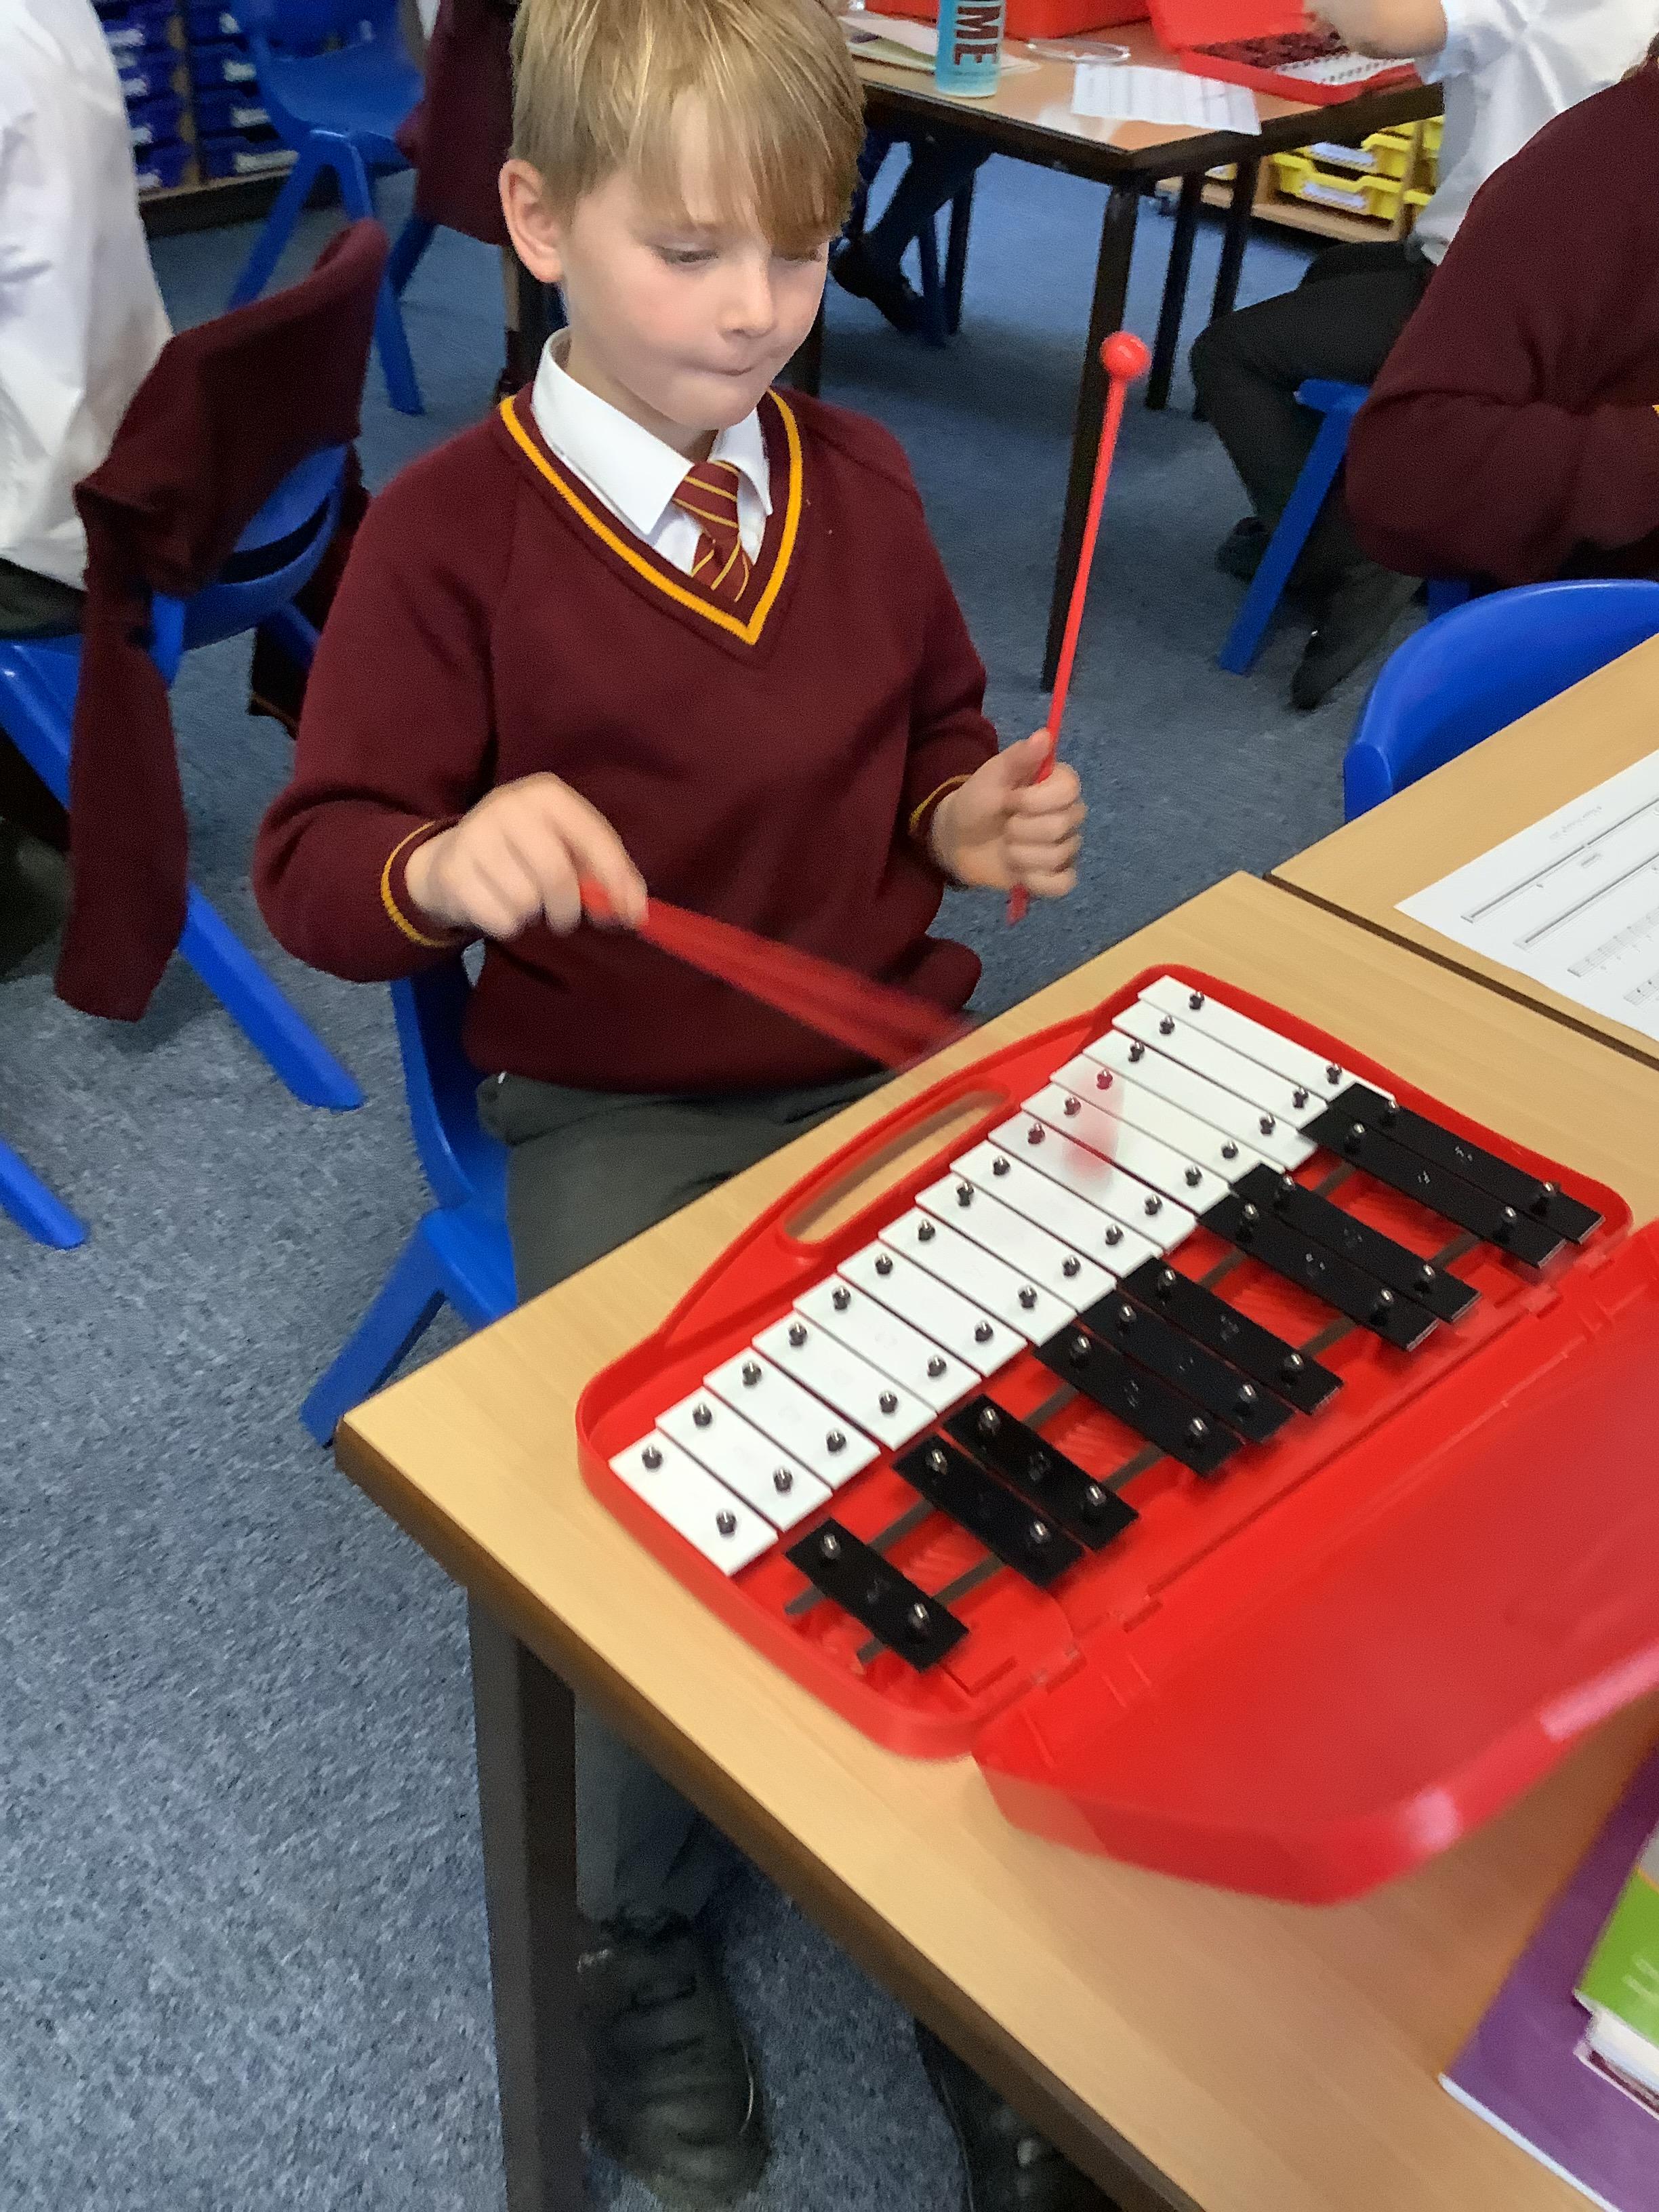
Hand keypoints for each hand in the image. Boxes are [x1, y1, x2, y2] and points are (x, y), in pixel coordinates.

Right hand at [404, 773, 646, 939]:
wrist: (452, 859)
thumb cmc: (524, 854)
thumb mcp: (567, 849)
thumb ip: (607, 874)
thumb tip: (636, 910)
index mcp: (546, 794)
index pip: (593, 837)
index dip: (616, 879)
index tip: (630, 914)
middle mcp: (508, 805)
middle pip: (555, 874)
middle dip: (568, 909)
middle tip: (564, 919)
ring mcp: (475, 835)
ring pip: (526, 901)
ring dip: (533, 915)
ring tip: (522, 901)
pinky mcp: (453, 871)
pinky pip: (500, 919)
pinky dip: (508, 925)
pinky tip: (497, 906)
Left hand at [928, 732, 1084, 897]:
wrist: (958, 839)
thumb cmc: (976, 802)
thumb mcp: (990, 776)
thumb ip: (1018, 758)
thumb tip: (1045, 734)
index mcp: (1057, 785)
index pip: (1070, 790)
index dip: (1036, 800)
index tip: (1010, 800)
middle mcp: (1068, 814)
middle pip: (1062, 826)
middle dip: (1022, 829)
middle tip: (1005, 826)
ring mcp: (1065, 846)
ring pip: (1058, 856)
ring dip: (1021, 855)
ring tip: (1006, 848)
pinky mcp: (1056, 875)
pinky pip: (1062, 884)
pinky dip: (1036, 881)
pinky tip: (1019, 874)